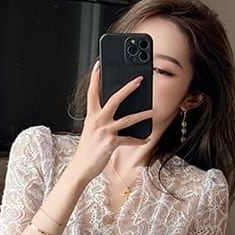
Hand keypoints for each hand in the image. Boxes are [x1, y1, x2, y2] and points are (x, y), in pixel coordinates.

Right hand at [67, 62, 153, 184]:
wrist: (81, 168)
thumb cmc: (87, 151)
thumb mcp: (91, 131)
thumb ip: (101, 121)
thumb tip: (117, 115)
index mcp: (90, 116)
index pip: (92, 93)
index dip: (95, 78)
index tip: (98, 65)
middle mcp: (97, 121)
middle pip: (114, 99)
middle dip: (128, 88)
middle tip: (139, 79)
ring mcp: (104, 131)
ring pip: (127, 119)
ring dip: (142, 114)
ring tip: (153, 111)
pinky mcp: (111, 143)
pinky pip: (129, 140)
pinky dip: (138, 140)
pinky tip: (146, 139)